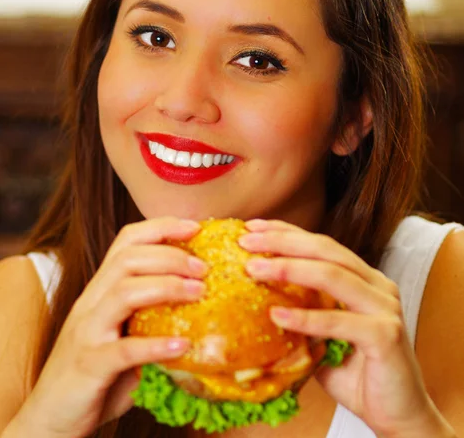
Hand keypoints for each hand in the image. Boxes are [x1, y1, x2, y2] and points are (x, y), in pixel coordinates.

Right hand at [15, 217, 206, 437]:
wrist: (50, 417)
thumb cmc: (96, 373)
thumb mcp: (122, 333)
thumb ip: (148, 314)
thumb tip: (202, 300)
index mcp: (100, 290)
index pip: (126, 241)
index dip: (161, 227)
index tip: (195, 227)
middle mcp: (90, 303)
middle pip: (128, 259)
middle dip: (171, 256)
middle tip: (205, 269)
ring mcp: (87, 332)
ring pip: (125, 292)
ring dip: (167, 287)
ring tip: (200, 293)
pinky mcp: (89, 365)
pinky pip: (125, 350)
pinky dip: (156, 345)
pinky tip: (182, 345)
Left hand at [239, 218, 444, 437]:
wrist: (397, 415)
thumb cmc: (355, 373)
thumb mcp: (321, 335)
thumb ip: (302, 311)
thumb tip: (254, 296)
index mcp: (363, 278)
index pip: (321, 244)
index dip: (286, 232)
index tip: (252, 228)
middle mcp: (377, 285)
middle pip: (325, 250)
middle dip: (282, 241)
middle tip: (247, 241)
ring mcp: (385, 307)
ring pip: (333, 275)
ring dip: (289, 268)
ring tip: (254, 269)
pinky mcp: (387, 335)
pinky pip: (340, 321)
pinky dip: (306, 318)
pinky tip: (277, 316)